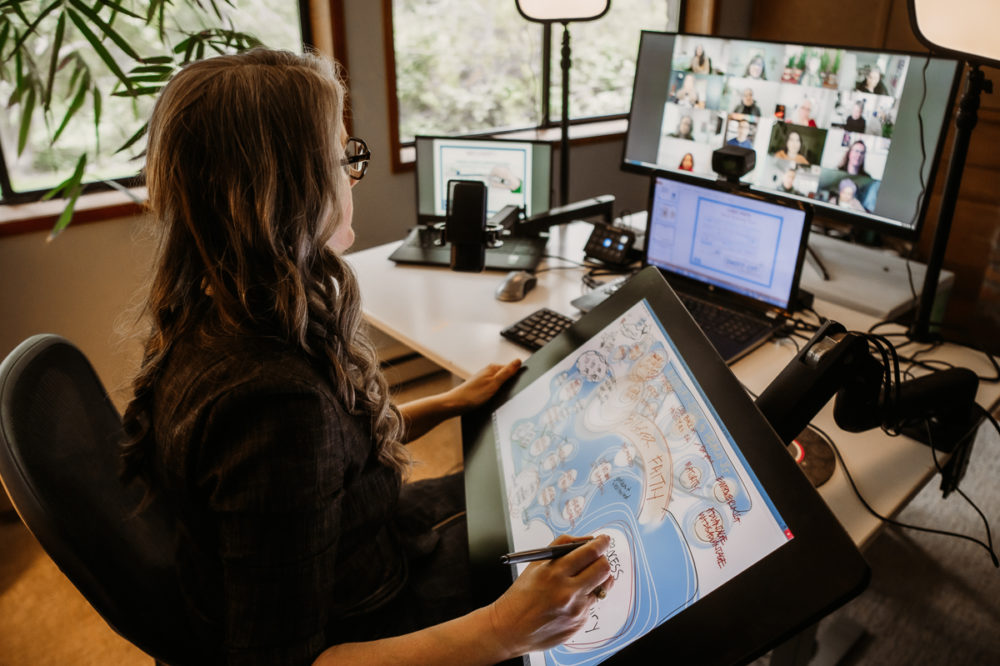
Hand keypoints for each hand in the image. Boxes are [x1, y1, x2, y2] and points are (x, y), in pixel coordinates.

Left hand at [444, 359, 521, 413]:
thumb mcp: (495, 383)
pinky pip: (493, 388)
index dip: (517, 375)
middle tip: (508, 392)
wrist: (456, 404)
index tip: (519, 383)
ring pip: (499, 382)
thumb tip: (518, 361)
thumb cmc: (472, 395)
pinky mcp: (480, 387)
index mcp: (492, 368)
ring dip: (502, 389)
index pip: (511, 367)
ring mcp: (484, 379)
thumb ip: (507, 372)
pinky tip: (493, 398)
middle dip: (510, 382)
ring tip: (499, 396)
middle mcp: (487, 372)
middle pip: (505, 375)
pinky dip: (495, 393)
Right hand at [487, 534, 614, 656]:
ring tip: (582, 580)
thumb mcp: (535, 564)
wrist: (510, 629)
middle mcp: (568, 592)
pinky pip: (592, 604)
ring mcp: (576, 610)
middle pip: (603, 569)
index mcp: (555, 573)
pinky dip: (584, 599)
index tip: (604, 540)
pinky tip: (567, 602)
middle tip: (597, 558)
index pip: (589, 552)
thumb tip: (588, 540)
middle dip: (602, 559)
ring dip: (595, 580)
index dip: (601, 543)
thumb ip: (561, 547)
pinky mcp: (579, 623)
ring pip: (602, 587)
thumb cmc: (521, 595)